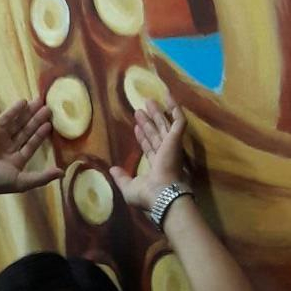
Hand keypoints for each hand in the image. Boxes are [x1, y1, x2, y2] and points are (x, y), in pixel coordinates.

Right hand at [0, 102, 63, 198]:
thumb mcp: (22, 181)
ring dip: (28, 113)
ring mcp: (0, 137)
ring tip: (40, 101)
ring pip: (17, 122)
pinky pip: (5, 117)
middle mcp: (9, 147)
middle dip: (37, 119)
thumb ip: (43, 176)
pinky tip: (24, 102)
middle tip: (49, 108)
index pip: (31, 144)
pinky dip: (14, 110)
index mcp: (16, 160)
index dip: (40, 134)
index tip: (50, 124)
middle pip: (26, 130)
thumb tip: (63, 173)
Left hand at [111, 98, 189, 212]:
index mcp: (157, 167)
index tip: (136, 128)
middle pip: (157, 134)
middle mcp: (166, 155)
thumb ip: (121, 177)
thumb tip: (112, 170)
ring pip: (164, 125)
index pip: (150, 148)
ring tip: (147, 101)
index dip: (144, 138)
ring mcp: (172, 146)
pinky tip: (167, 95)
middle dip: (149, 123)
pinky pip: (179, 120)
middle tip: (139, 111)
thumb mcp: (129, 188)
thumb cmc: (148, 194)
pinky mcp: (177, 139)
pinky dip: (175, 107)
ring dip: (157, 114)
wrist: (163, 195)